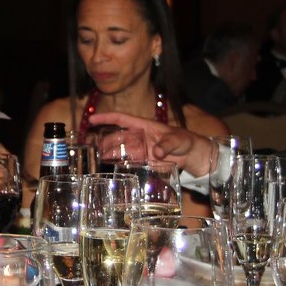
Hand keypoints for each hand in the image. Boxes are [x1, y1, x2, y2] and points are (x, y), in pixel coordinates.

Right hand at [87, 111, 213, 175]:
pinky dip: (119, 163)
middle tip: (93, 148)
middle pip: (118, 136)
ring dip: (110, 153)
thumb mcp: (177, 140)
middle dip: (105, 140)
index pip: (122, 119)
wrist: (194, 156)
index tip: (92, 119)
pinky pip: (129, 161)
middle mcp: (140, 137)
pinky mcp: (145, 161)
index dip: (106, 118)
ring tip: (98, 158)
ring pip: (121, 150)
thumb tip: (155, 152)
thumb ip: (166, 145)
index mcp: (144, 125)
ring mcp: (141, 149)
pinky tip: (111, 166)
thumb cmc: (186, 141)